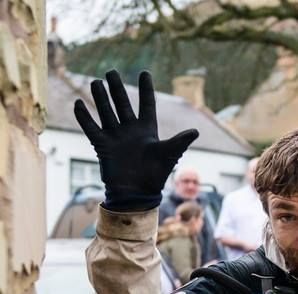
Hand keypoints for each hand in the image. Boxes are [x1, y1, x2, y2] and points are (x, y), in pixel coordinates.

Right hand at [74, 70, 198, 210]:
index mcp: (147, 131)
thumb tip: (196, 131)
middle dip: (116, 88)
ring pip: (106, 112)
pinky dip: (84, 117)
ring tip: (96, 82)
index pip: (146, 104)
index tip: (144, 72)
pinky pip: (91, 128)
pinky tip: (78, 103)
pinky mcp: (102, 146)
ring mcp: (115, 137)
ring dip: (100, 98)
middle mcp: (130, 131)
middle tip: (110, 71)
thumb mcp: (168, 156)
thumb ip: (179, 142)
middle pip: (122, 104)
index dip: (146, 89)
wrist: (136, 194)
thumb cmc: (155, 176)